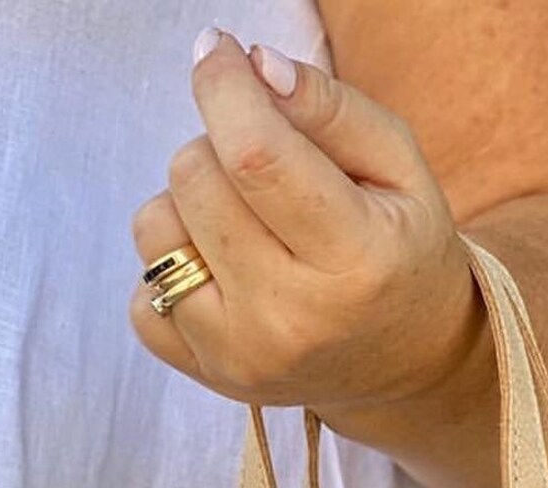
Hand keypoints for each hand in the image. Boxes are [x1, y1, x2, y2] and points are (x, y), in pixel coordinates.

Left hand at [130, 31, 479, 417]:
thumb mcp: (398, 165)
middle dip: (218, 145)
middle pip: (195, 178)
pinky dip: (173, 270)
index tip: (218, 53)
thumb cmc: (400, 248)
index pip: (254, 154)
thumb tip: (253, 65)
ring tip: (244, 224)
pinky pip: (141, 298)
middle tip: (262, 170)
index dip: (222, 87)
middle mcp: (292, 317)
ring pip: (156, 229)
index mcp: (355, 259)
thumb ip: (330, 108)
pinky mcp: (208, 376)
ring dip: (190, 206)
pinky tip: (223, 273)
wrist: (406, 360)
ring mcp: (242, 355)